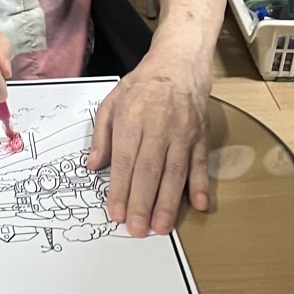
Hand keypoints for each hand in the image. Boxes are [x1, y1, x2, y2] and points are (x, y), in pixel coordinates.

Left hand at [86, 49, 209, 237]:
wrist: (179, 64)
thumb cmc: (142, 85)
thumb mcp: (111, 102)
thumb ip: (101, 136)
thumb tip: (93, 166)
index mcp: (132, 118)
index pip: (125, 160)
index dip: (121, 189)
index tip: (116, 213)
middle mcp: (159, 126)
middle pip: (150, 171)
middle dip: (143, 203)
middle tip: (137, 229)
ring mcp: (183, 132)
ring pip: (175, 172)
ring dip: (169, 202)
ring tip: (162, 227)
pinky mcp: (200, 136)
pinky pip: (200, 163)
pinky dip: (200, 185)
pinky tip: (198, 205)